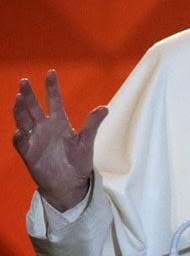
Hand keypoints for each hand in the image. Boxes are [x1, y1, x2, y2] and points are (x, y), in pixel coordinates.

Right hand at [12, 70, 107, 210]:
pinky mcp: (29, 154)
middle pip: (34, 107)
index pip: (54, 100)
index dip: (52, 87)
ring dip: (20, 111)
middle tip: (24, 81)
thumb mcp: (87, 142)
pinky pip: (21, 143)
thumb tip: (104, 108)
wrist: (70, 183)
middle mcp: (45, 127)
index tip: (51, 72)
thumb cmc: (78, 161)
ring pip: (24, 121)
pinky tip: (20, 131)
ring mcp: (36, 139)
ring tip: (19, 99)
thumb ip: (92, 125)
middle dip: (29, 95)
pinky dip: (20, 137)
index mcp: (60, 122)